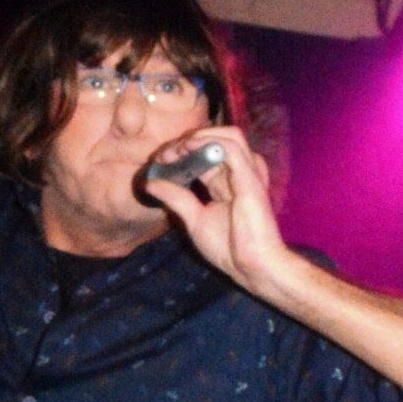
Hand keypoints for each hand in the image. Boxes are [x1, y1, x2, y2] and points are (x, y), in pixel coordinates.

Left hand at [141, 127, 284, 294]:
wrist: (252, 266)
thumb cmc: (229, 248)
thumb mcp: (194, 220)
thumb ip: (176, 198)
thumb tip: (151, 183)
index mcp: (227, 181)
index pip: (204, 154)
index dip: (181, 152)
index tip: (159, 161)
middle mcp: (239, 172)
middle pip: (214, 140)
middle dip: (186, 141)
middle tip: (163, 155)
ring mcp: (248, 172)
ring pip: (228, 135)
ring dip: (198, 137)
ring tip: (176, 149)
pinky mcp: (250, 177)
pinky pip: (231, 147)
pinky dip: (208, 143)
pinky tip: (188, 149)